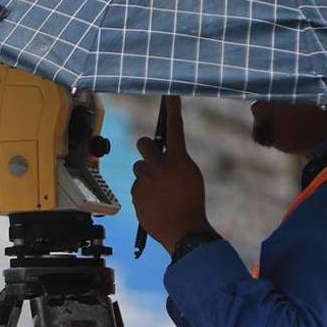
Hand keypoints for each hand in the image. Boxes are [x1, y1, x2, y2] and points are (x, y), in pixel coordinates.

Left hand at [131, 96, 211, 253]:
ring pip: (139, 167)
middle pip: (144, 143)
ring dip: (146, 174)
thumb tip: (162, 153)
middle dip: (147, 148)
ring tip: (159, 191)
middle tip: (155, 159)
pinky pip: (137, 185)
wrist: (183, 231)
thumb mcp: (191, 176)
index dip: (173, 110)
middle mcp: (159, 167)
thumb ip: (176, 161)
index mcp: (179, 161)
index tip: (171, 95)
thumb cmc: (191, 202)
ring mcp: (145, 180)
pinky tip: (154, 202)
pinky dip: (143, 191)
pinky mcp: (135, 193)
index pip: (174, 129)